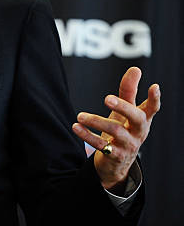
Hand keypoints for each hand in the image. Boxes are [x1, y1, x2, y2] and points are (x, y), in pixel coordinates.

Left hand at [72, 66, 159, 189]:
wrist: (116, 163)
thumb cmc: (122, 130)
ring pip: (115, 131)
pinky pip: (101, 145)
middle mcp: (138, 132)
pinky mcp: (115, 156)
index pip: (152, 109)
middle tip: (106, 98)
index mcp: (142, 120)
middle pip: (136, 118)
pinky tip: (76, 126)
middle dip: (123, 107)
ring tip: (80, 115)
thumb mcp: (125, 112)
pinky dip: (87, 136)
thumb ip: (128, 91)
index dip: (155, 99)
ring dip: (96, 121)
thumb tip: (136, 69)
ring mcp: (128, 145)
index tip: (154, 86)